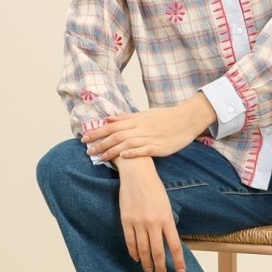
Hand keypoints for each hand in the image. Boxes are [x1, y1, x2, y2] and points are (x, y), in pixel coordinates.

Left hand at [81, 94, 215, 161]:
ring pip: (127, 143)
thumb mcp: (144, 114)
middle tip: (87, 150)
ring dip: (112, 150)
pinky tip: (124, 156)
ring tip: (100, 157)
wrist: (187, 119)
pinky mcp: (160, 146)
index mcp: (136, 120)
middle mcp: (141, 127)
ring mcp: (150, 137)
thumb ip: (126, 118)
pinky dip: (133, 152)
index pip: (112, 125)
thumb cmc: (166, 117)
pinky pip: (145, 150)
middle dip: (101, 142)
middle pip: (117, 135)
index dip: (98, 132)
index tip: (84, 138)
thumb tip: (108, 119)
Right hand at [117, 159, 186, 271]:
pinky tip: (137, 258)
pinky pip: (130, 241)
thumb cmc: (154, 188)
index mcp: (167, 218)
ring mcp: (138, 222)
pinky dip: (133, 252)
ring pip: (143, 249)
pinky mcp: (126, 220)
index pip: (175, 246)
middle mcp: (153, 223)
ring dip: (147, 263)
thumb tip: (168, 243)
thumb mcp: (166, 205)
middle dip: (161, 267)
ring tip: (149, 271)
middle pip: (158, 252)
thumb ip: (167, 223)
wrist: (137, 173)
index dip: (178, 262)